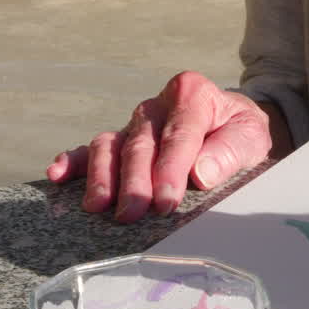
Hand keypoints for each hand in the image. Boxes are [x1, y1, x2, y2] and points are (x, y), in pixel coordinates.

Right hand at [47, 71, 272, 221]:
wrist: (233, 124)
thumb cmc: (241, 132)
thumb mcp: (251, 136)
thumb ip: (230, 152)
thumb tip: (201, 173)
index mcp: (191, 95)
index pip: (179, 135)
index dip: (170, 169)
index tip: (165, 201)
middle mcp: (158, 106)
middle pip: (141, 144)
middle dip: (134, 181)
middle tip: (131, 213)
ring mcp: (135, 123)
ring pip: (111, 145)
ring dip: (102, 177)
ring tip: (97, 206)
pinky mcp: (121, 139)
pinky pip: (92, 148)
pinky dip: (73, 162)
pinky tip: (58, 176)